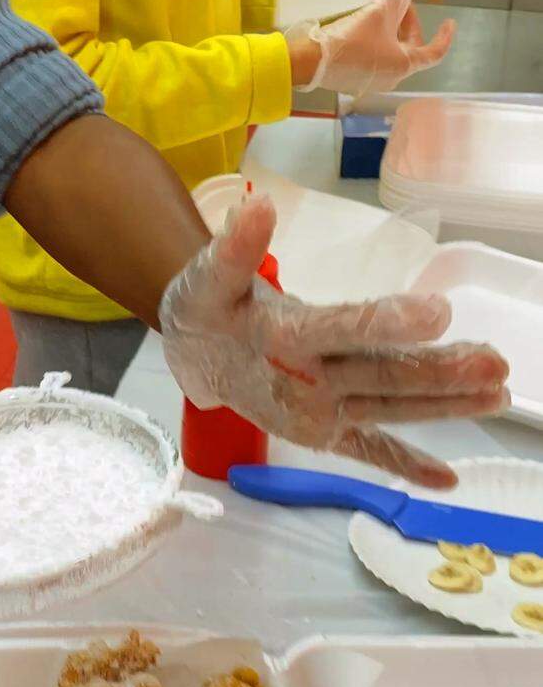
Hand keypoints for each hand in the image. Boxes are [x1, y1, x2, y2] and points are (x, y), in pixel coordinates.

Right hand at [159, 195, 508, 488]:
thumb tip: (259, 207)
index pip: (341, 329)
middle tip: (493, 361)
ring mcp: (317, 414)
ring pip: (389, 409)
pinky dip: (406, 464)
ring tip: (496, 393)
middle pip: (380, 376)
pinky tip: (447, 479)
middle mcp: (304, 384)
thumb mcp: (210, 275)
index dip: (388, 322)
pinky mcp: (324, 432)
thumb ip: (235, 246)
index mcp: (278, 340)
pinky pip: (369, 449)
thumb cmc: (206, 308)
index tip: (438, 313)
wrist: (189, 359)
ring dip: (444, 405)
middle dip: (439, 371)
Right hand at [289, 0, 453, 99]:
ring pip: (392, 52)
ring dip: (391, 31)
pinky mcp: (355, 78)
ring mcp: (373, 80)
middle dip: (408, 24)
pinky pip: (375, 58)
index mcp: (404, 65)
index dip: (444, 36)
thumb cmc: (352, 40)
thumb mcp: (377, 13)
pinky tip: (364, 26)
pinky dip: (377, 41)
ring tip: (380, 11)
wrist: (312, 61)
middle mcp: (392, 77)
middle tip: (399, 4)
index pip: (434, 52)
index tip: (449, 21)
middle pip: (410, 49)